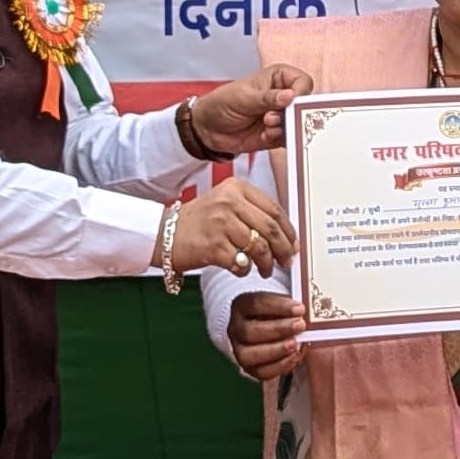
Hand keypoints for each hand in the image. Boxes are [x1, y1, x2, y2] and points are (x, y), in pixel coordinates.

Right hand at [169, 183, 293, 274]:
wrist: (165, 234)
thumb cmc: (200, 222)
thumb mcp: (226, 204)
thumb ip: (253, 212)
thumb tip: (286, 235)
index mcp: (236, 188)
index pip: (274, 209)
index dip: (289, 230)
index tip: (294, 243)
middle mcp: (229, 202)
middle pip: (270, 228)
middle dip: (284, 249)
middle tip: (287, 261)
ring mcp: (220, 223)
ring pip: (259, 247)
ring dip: (267, 263)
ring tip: (266, 270)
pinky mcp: (213, 246)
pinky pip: (241, 263)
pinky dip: (246, 270)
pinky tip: (243, 270)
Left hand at [184, 64, 311, 157]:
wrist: (207, 129)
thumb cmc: (222, 103)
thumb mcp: (244, 97)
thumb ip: (268, 98)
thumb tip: (290, 97)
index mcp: (278, 78)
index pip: (302, 81)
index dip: (301, 92)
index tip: (291, 101)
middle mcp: (283, 96)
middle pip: (304, 104)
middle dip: (292, 113)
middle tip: (274, 117)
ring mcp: (281, 116)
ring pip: (298, 123)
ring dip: (284, 127)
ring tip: (266, 127)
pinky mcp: (277, 134)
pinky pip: (289, 138)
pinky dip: (279, 139)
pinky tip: (264, 136)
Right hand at [223, 290, 305, 385]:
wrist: (268, 328)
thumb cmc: (276, 313)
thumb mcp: (280, 303)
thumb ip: (290, 307)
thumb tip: (307, 312)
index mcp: (241, 306)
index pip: (256, 304)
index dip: (278, 306)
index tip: (299, 308)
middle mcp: (235, 328)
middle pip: (250, 331)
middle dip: (278, 329)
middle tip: (300, 326)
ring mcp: (239, 350)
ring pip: (250, 354)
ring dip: (276, 349)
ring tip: (296, 344)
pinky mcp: (249, 367)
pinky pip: (260, 372)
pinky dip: (279, 366)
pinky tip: (294, 357)